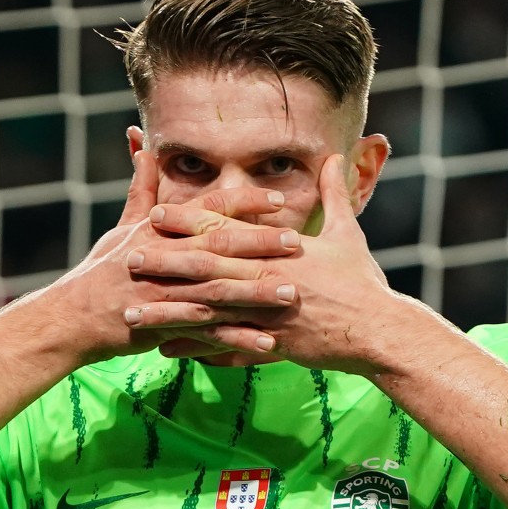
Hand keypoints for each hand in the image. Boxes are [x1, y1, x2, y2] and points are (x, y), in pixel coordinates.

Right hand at [51, 152, 302, 363]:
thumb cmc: (101, 272)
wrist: (73, 318)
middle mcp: (166, 258)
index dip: (244, 202)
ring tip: (291, 295)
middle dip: (260, 244)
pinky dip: (238, 339)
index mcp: (161, 231)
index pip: (208, 209)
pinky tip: (268, 343)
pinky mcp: (165, 325)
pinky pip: (208, 334)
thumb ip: (142, 190)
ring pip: (219, 291)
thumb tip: (142, 146)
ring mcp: (166, 293)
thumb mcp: (122, 228)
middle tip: (297, 243)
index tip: (278, 198)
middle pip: (219, 246)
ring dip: (257, 294)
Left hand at [123, 154, 406, 373]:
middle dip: (165, 264)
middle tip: (127, 259)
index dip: (188, 221)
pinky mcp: (273, 346)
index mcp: (281, 250)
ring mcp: (268, 315)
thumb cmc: (363, 282)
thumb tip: (334, 156)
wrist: (380, 331)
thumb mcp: (349, 233)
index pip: (226, 231)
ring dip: (168, 313)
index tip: (154, 214)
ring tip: (134, 316)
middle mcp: (269, 280)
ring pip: (208, 313)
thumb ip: (334, 195)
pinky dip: (196, 351)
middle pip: (207, 269)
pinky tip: (167, 352)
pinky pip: (226, 349)